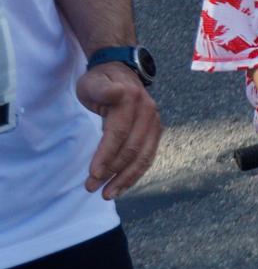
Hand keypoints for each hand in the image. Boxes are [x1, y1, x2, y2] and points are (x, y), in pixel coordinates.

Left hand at [75, 63, 159, 197]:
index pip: (119, 133)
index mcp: (131, 100)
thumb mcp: (94, 82)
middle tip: (92, 188)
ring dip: (126, 178)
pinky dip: (136, 174)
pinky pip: (148, 156)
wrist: (120, 73)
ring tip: (108, 194)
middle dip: (112, 171)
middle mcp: (148, 112)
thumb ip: (104, 89)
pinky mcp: (155, 132)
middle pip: (132, 149)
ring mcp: (154, 123)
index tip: (92, 174)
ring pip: (144, 156)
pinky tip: (123, 186)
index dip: (106, 155)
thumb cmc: (101, 81)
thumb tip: (117, 93)